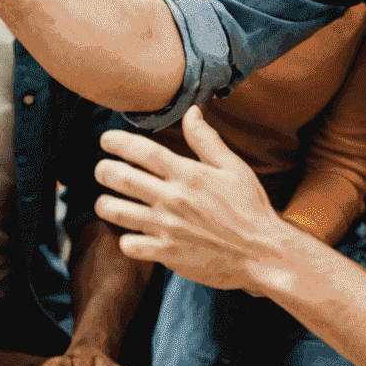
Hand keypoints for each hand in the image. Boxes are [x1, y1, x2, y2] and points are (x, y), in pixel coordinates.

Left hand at [94, 108, 282, 289]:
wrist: (263, 254)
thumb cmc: (250, 209)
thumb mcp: (233, 168)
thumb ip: (206, 140)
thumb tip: (192, 111)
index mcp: (188, 174)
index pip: (143, 151)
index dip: (118, 142)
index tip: (106, 140)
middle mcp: (172, 198)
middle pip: (121, 177)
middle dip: (104, 170)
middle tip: (102, 169)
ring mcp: (167, 227)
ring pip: (117, 211)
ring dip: (105, 203)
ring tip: (106, 201)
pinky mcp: (166, 253)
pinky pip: (129, 244)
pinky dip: (125, 239)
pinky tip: (131, 234)